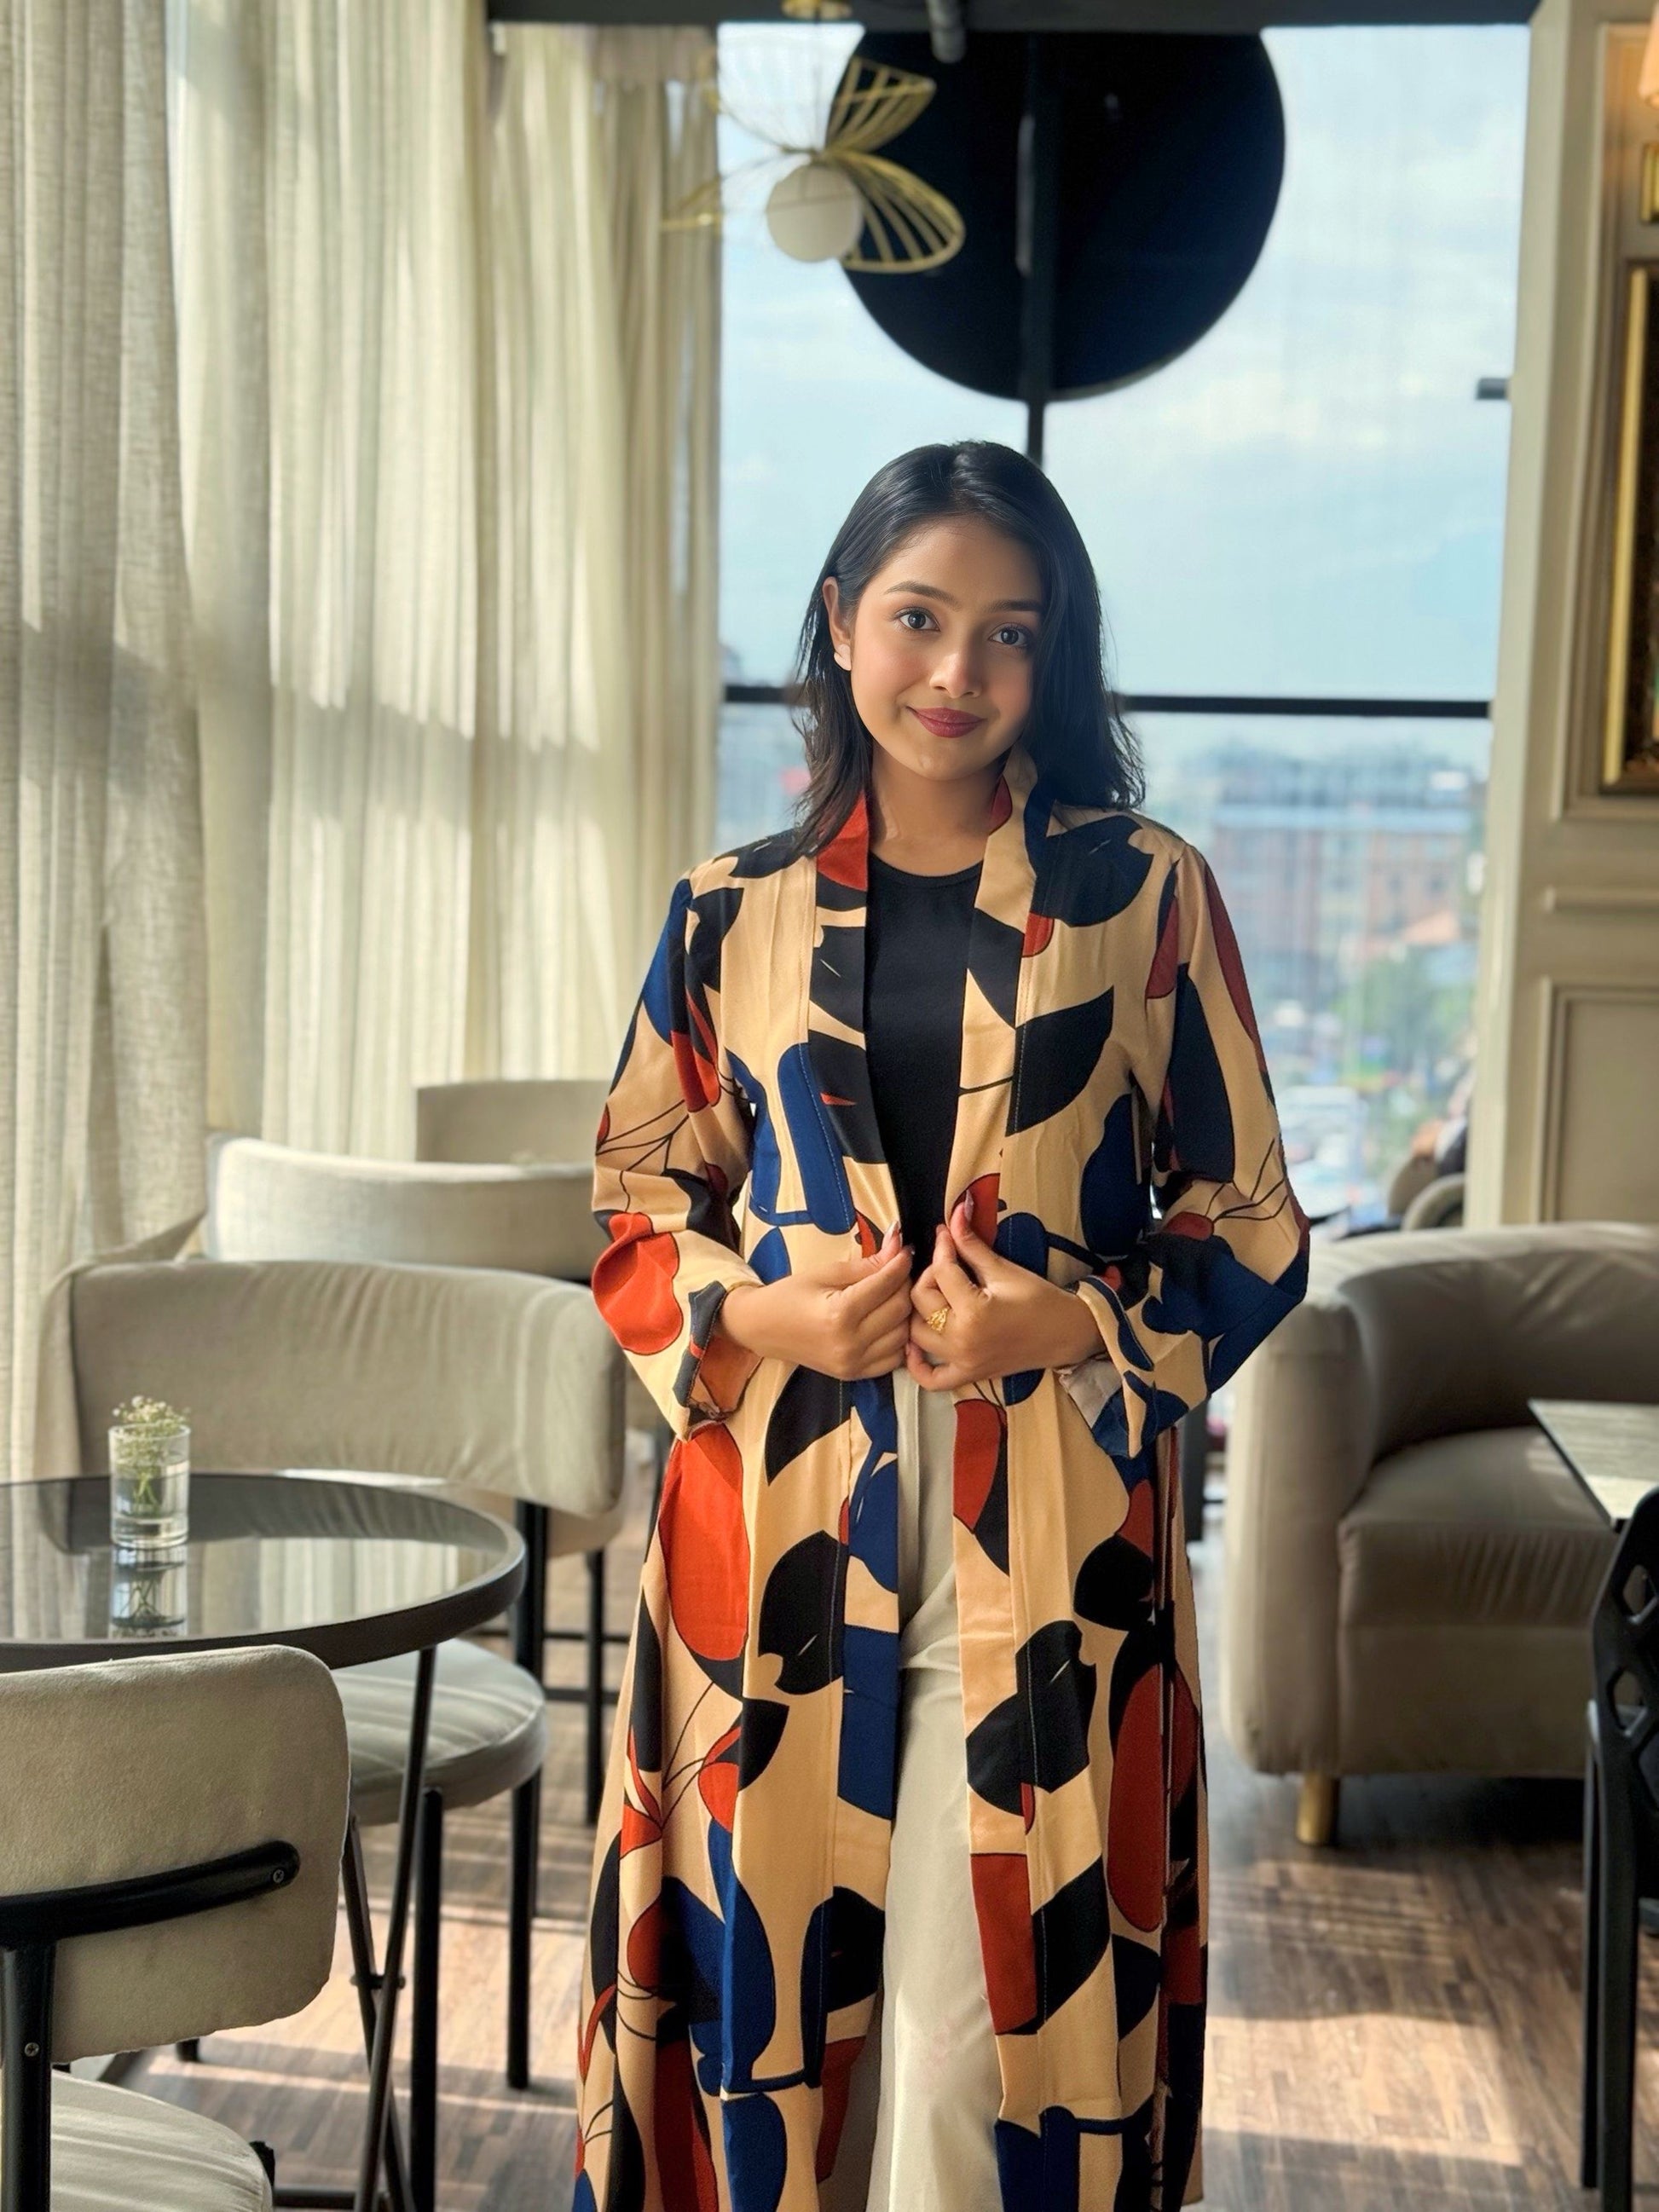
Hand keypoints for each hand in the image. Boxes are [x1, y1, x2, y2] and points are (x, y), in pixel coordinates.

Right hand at [717, 1222, 914, 1381]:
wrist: (762, 1329)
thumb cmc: (790, 1295)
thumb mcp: (825, 1272)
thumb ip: (866, 1263)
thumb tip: (899, 1245)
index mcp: (840, 1313)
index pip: (886, 1284)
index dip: (900, 1263)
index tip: (904, 1250)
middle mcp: (850, 1343)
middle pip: (899, 1309)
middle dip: (904, 1285)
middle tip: (897, 1270)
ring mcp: (854, 1363)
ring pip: (902, 1334)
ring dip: (904, 1312)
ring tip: (891, 1294)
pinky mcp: (855, 1375)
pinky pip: (894, 1358)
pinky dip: (897, 1338)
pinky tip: (887, 1322)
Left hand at [906, 1196, 1106, 1390]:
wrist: (1065, 1333)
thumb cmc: (1039, 1300)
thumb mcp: (1003, 1269)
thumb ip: (972, 1244)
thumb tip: (955, 1212)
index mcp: (974, 1312)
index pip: (942, 1271)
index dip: (943, 1247)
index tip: (947, 1234)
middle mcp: (962, 1340)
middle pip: (922, 1302)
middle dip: (930, 1276)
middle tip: (947, 1265)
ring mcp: (963, 1361)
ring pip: (916, 1335)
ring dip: (919, 1312)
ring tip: (937, 1296)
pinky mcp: (968, 1375)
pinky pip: (931, 1379)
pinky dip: (918, 1365)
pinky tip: (916, 1345)